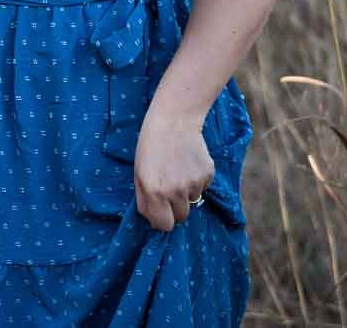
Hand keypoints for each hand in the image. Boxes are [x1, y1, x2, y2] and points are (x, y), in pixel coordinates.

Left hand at [133, 110, 212, 230]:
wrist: (174, 121)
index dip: (162, 219)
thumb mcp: (138, 173)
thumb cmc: (151, 146)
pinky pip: (202, 188)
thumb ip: (144, 200)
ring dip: (185, 191)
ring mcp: (193, 184)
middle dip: (174, 207)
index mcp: (154, 192)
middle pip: (180, 217)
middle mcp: (175, 191)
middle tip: (168, 187)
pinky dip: (196, 180)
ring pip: (191, 201)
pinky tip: (187, 163)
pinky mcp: (207, 175)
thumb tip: (154, 220)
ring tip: (176, 169)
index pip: (164, 225)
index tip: (160, 211)